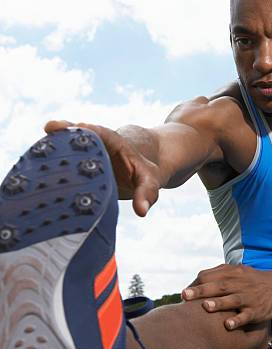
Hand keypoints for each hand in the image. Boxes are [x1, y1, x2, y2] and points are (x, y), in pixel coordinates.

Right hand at [44, 120, 161, 216]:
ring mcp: (82, 155)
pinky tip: (34, 174)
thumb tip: (142, 212)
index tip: (80, 127)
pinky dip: (48, 166)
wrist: (135, 175)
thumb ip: (146, 194)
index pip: (102, 132)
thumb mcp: (150, 182)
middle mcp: (94, 145)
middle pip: (77, 135)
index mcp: (114, 142)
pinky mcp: (73, 167)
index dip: (90, 130)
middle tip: (50, 127)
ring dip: (51, 148)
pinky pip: (60, 163)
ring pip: (64, 147)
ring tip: (36, 152)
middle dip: (64, 131)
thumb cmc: (143, 175)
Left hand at [182, 264, 271, 329]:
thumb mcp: (238, 271)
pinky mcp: (257, 310)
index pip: (211, 276)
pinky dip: (238, 320)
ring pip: (233, 300)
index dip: (197, 283)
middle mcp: (240, 284)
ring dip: (219, 303)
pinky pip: (246, 315)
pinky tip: (228, 325)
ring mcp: (249, 298)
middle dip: (201, 291)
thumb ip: (220, 273)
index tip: (184, 294)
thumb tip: (198, 278)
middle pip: (219, 286)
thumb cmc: (252, 281)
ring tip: (205, 307)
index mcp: (232, 274)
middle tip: (185, 295)